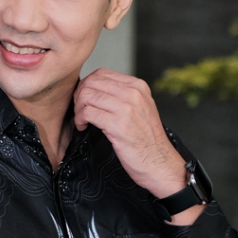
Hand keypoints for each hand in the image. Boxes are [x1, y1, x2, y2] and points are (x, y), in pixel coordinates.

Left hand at [73, 69, 203, 223]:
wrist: (160, 163)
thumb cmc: (147, 140)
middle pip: (92, 82)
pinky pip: (88, 113)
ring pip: (87, 96)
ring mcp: (127, 108)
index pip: (101, 73)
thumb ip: (122, 96)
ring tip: (82, 120)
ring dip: (78, 108)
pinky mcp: (118, 125)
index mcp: (138, 86)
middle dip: (79, 95)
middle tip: (79, 110)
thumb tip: (94, 90)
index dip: (86, 85)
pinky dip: (80, 119)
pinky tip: (84, 127)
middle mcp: (133, 93)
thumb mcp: (140, 109)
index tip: (84, 99)